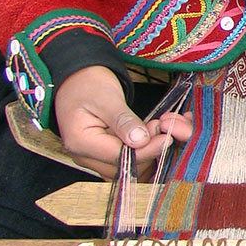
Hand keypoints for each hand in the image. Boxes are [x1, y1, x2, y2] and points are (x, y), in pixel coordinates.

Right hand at [54, 66, 190, 178]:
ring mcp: (91, 157)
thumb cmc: (90, 85)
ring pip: (125, 166)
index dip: (145, 150)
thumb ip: (123, 120)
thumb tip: (140, 140)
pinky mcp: (100, 154)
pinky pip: (123, 159)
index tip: (166, 138)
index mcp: (79, 142)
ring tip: (155, 128)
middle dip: (146, 150)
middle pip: (122, 165)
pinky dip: (138, 150)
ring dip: (144, 151)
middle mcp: (83, 155)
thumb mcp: (107, 98)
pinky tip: (148, 135)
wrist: (78, 80)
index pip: (118, 157)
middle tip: (161, 128)